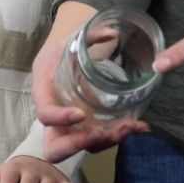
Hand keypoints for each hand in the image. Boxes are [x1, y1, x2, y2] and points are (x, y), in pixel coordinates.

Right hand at [32, 2, 148, 162]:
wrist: (60, 59)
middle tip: (99, 134)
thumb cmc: (61, 51)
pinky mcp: (85, 129)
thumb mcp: (71, 39)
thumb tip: (113, 34)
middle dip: (77, 145)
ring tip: (130, 126)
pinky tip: (139, 126)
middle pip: (55, 148)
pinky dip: (118, 136)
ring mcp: (70, 128)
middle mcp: (54, 118)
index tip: (81, 114)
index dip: (60, 118)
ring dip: (107, 142)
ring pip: (83, 148)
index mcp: (44, 95)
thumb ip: (90, 35)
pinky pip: (99, 141)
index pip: (45, 114)